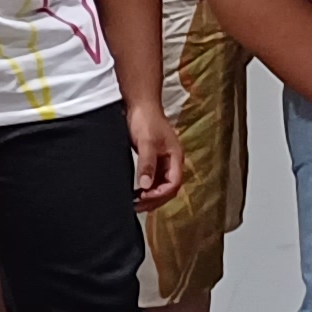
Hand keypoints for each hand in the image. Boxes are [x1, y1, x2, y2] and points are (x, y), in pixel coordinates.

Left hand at [125, 98, 184, 213]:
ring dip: (150, 195)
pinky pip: (153, 179)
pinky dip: (146, 187)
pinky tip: (136, 192)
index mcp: (176, 158)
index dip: (160, 194)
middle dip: (155, 199)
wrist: (140, 105)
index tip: (144, 197)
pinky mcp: (154, 159)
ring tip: (135, 203)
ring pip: (161, 185)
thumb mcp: (146, 142)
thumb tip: (146, 185)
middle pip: (169, 188)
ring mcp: (163, 161)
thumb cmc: (146, 119)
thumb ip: (147, 164)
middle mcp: (172, 162)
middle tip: (137, 206)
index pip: (173, 183)